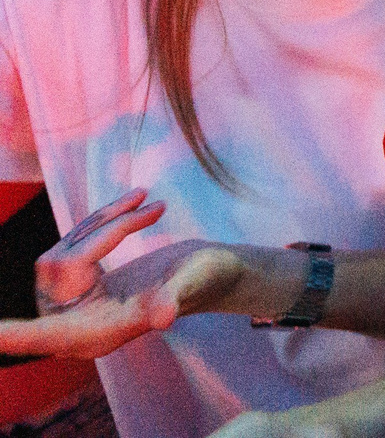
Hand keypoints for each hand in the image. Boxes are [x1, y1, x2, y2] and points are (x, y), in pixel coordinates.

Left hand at [0, 190, 250, 359]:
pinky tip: (132, 206)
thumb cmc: (208, 279)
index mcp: (99, 334)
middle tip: (146, 200)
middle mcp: (77, 325)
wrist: (212, 269)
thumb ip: (173, 299)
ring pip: (62, 250)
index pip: (46, 337)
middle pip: (60, 267)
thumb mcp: (194, 282)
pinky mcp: (74, 287)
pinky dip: (101, 219)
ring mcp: (72, 307)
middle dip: (102, 229)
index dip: (18, 336)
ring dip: (103, 218)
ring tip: (144, 200)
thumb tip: (162, 319)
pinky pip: (68, 243)